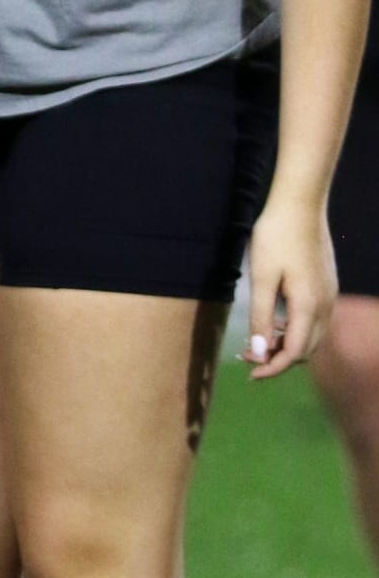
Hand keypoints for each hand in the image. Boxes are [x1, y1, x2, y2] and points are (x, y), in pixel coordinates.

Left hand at [243, 189, 337, 377]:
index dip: (272, 368)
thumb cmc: (275, 237)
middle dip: (278, 360)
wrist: (299, 204)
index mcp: (309, 306)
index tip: (249, 373)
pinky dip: (295, 330)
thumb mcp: (261, 278)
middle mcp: (325, 305)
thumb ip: (261, 318)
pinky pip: (314, 321)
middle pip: (306, 350)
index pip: (294, 353)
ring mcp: (329, 295)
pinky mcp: (327, 286)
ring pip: (312, 336)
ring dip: (287, 345)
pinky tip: (274, 322)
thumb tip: (259, 353)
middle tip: (248, 359)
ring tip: (258, 342)